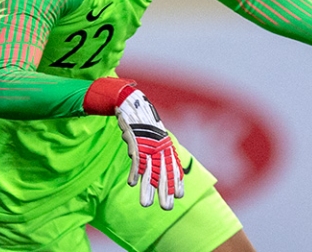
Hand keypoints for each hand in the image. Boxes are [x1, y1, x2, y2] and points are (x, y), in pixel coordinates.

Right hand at [115, 88, 184, 209]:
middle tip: (167, 209)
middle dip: (165, 192)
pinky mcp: (135, 143)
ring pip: (149, 172)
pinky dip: (133, 172)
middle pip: (163, 174)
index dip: (177, 181)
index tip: (181, 195)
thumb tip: (160, 161)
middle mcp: (159, 148)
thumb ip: (159, 149)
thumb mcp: (154, 135)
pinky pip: (135, 161)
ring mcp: (147, 146)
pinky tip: (131, 184)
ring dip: (147, 189)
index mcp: (166, 146)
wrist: (133, 102)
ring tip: (146, 205)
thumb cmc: (144, 120)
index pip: (174, 167)